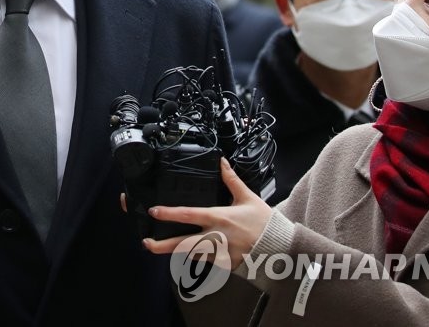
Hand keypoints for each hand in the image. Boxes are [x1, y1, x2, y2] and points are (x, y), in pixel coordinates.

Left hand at [142, 158, 272, 270]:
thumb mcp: (247, 197)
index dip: (170, 213)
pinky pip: (206, 263)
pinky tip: (186, 255)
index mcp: (219, 218)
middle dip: (163, 246)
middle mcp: (216, 237)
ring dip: (175, 252)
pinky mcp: (225, 265)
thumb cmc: (265, 223)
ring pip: (191, 255)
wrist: (281, 248)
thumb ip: (231, 180)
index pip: (189, 215)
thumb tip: (221, 163)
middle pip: (183, 243)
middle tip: (147, 243)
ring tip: (159, 248)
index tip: (154, 212)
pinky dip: (196, 259)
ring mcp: (220, 254)